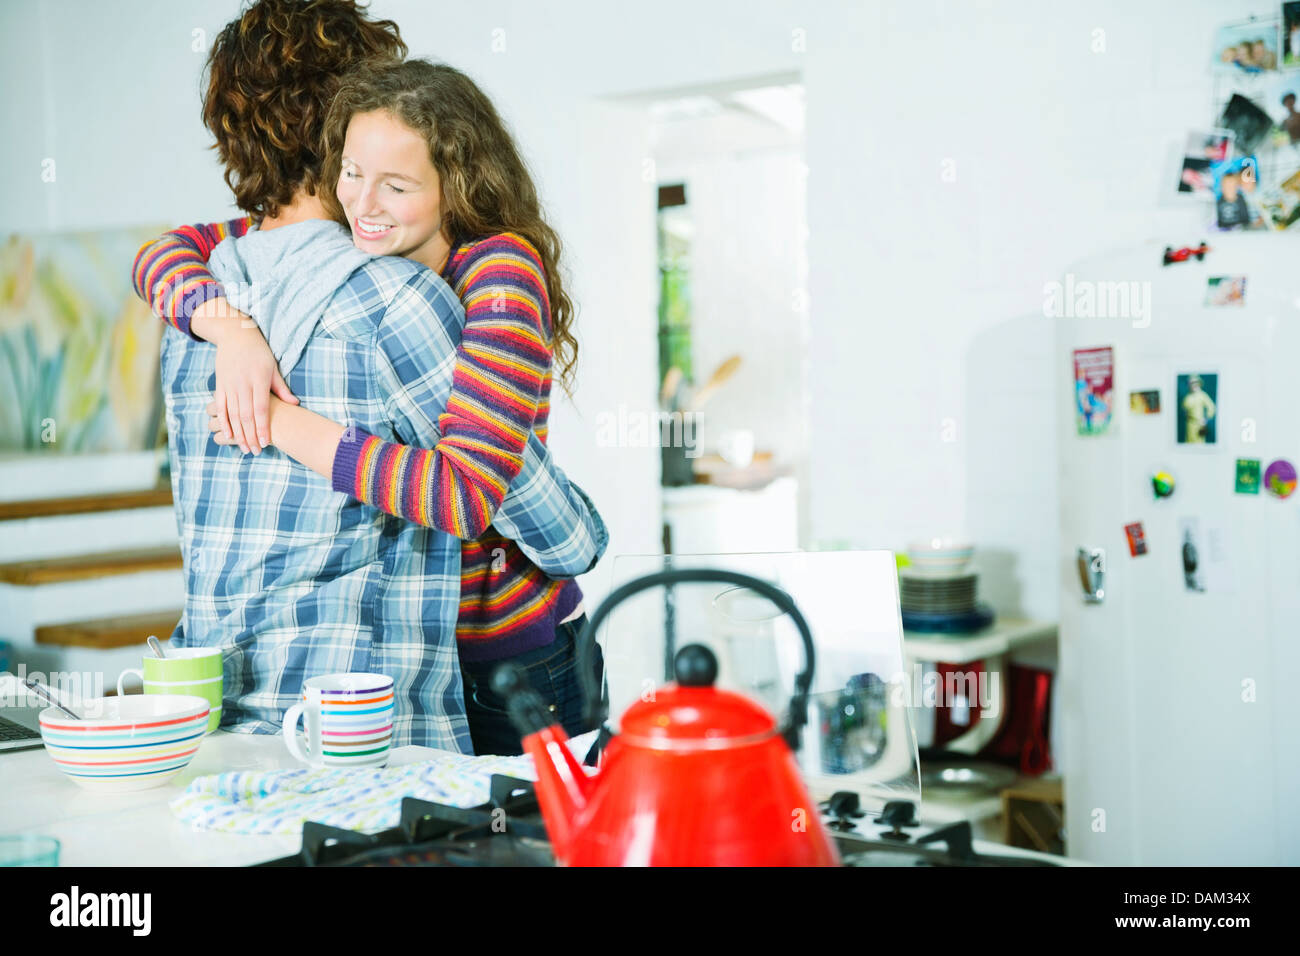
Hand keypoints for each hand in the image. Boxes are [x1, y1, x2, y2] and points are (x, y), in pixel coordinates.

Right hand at [205, 313, 297, 453]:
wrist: (235, 335)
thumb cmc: (259, 352)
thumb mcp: (274, 367)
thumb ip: (282, 388)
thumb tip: (295, 404)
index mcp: (259, 380)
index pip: (261, 409)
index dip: (263, 427)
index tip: (265, 443)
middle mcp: (243, 383)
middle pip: (246, 415)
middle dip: (251, 436)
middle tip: (256, 452)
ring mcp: (229, 384)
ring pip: (232, 414)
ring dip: (238, 433)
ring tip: (245, 448)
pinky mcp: (220, 385)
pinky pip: (219, 406)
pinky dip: (223, 421)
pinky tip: (227, 434)